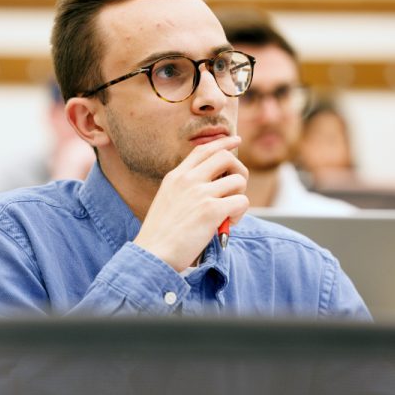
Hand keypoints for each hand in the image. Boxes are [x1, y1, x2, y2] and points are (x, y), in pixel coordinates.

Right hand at [133, 136, 248, 271]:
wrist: (153, 254)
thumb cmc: (160, 236)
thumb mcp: (167, 201)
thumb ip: (186, 189)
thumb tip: (215, 186)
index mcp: (175, 176)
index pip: (204, 149)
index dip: (223, 142)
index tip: (235, 141)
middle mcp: (188, 179)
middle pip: (226, 157)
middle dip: (239, 170)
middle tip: (236, 189)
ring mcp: (200, 193)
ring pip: (239, 180)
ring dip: (239, 197)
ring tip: (228, 215)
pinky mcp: (212, 210)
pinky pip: (242, 201)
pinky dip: (240, 214)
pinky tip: (227, 225)